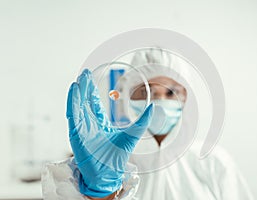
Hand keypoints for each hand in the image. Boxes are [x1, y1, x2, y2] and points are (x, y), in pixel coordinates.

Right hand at [66, 69, 152, 197]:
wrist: (108, 173)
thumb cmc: (117, 156)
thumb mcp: (133, 134)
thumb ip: (143, 121)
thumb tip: (153, 108)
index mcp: (100, 123)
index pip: (94, 104)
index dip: (92, 92)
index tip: (91, 80)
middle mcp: (89, 124)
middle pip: (85, 102)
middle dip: (85, 88)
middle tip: (85, 74)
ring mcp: (82, 128)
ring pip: (78, 106)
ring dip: (78, 92)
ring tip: (80, 79)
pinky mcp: (76, 133)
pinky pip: (73, 115)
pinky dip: (73, 102)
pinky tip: (74, 91)